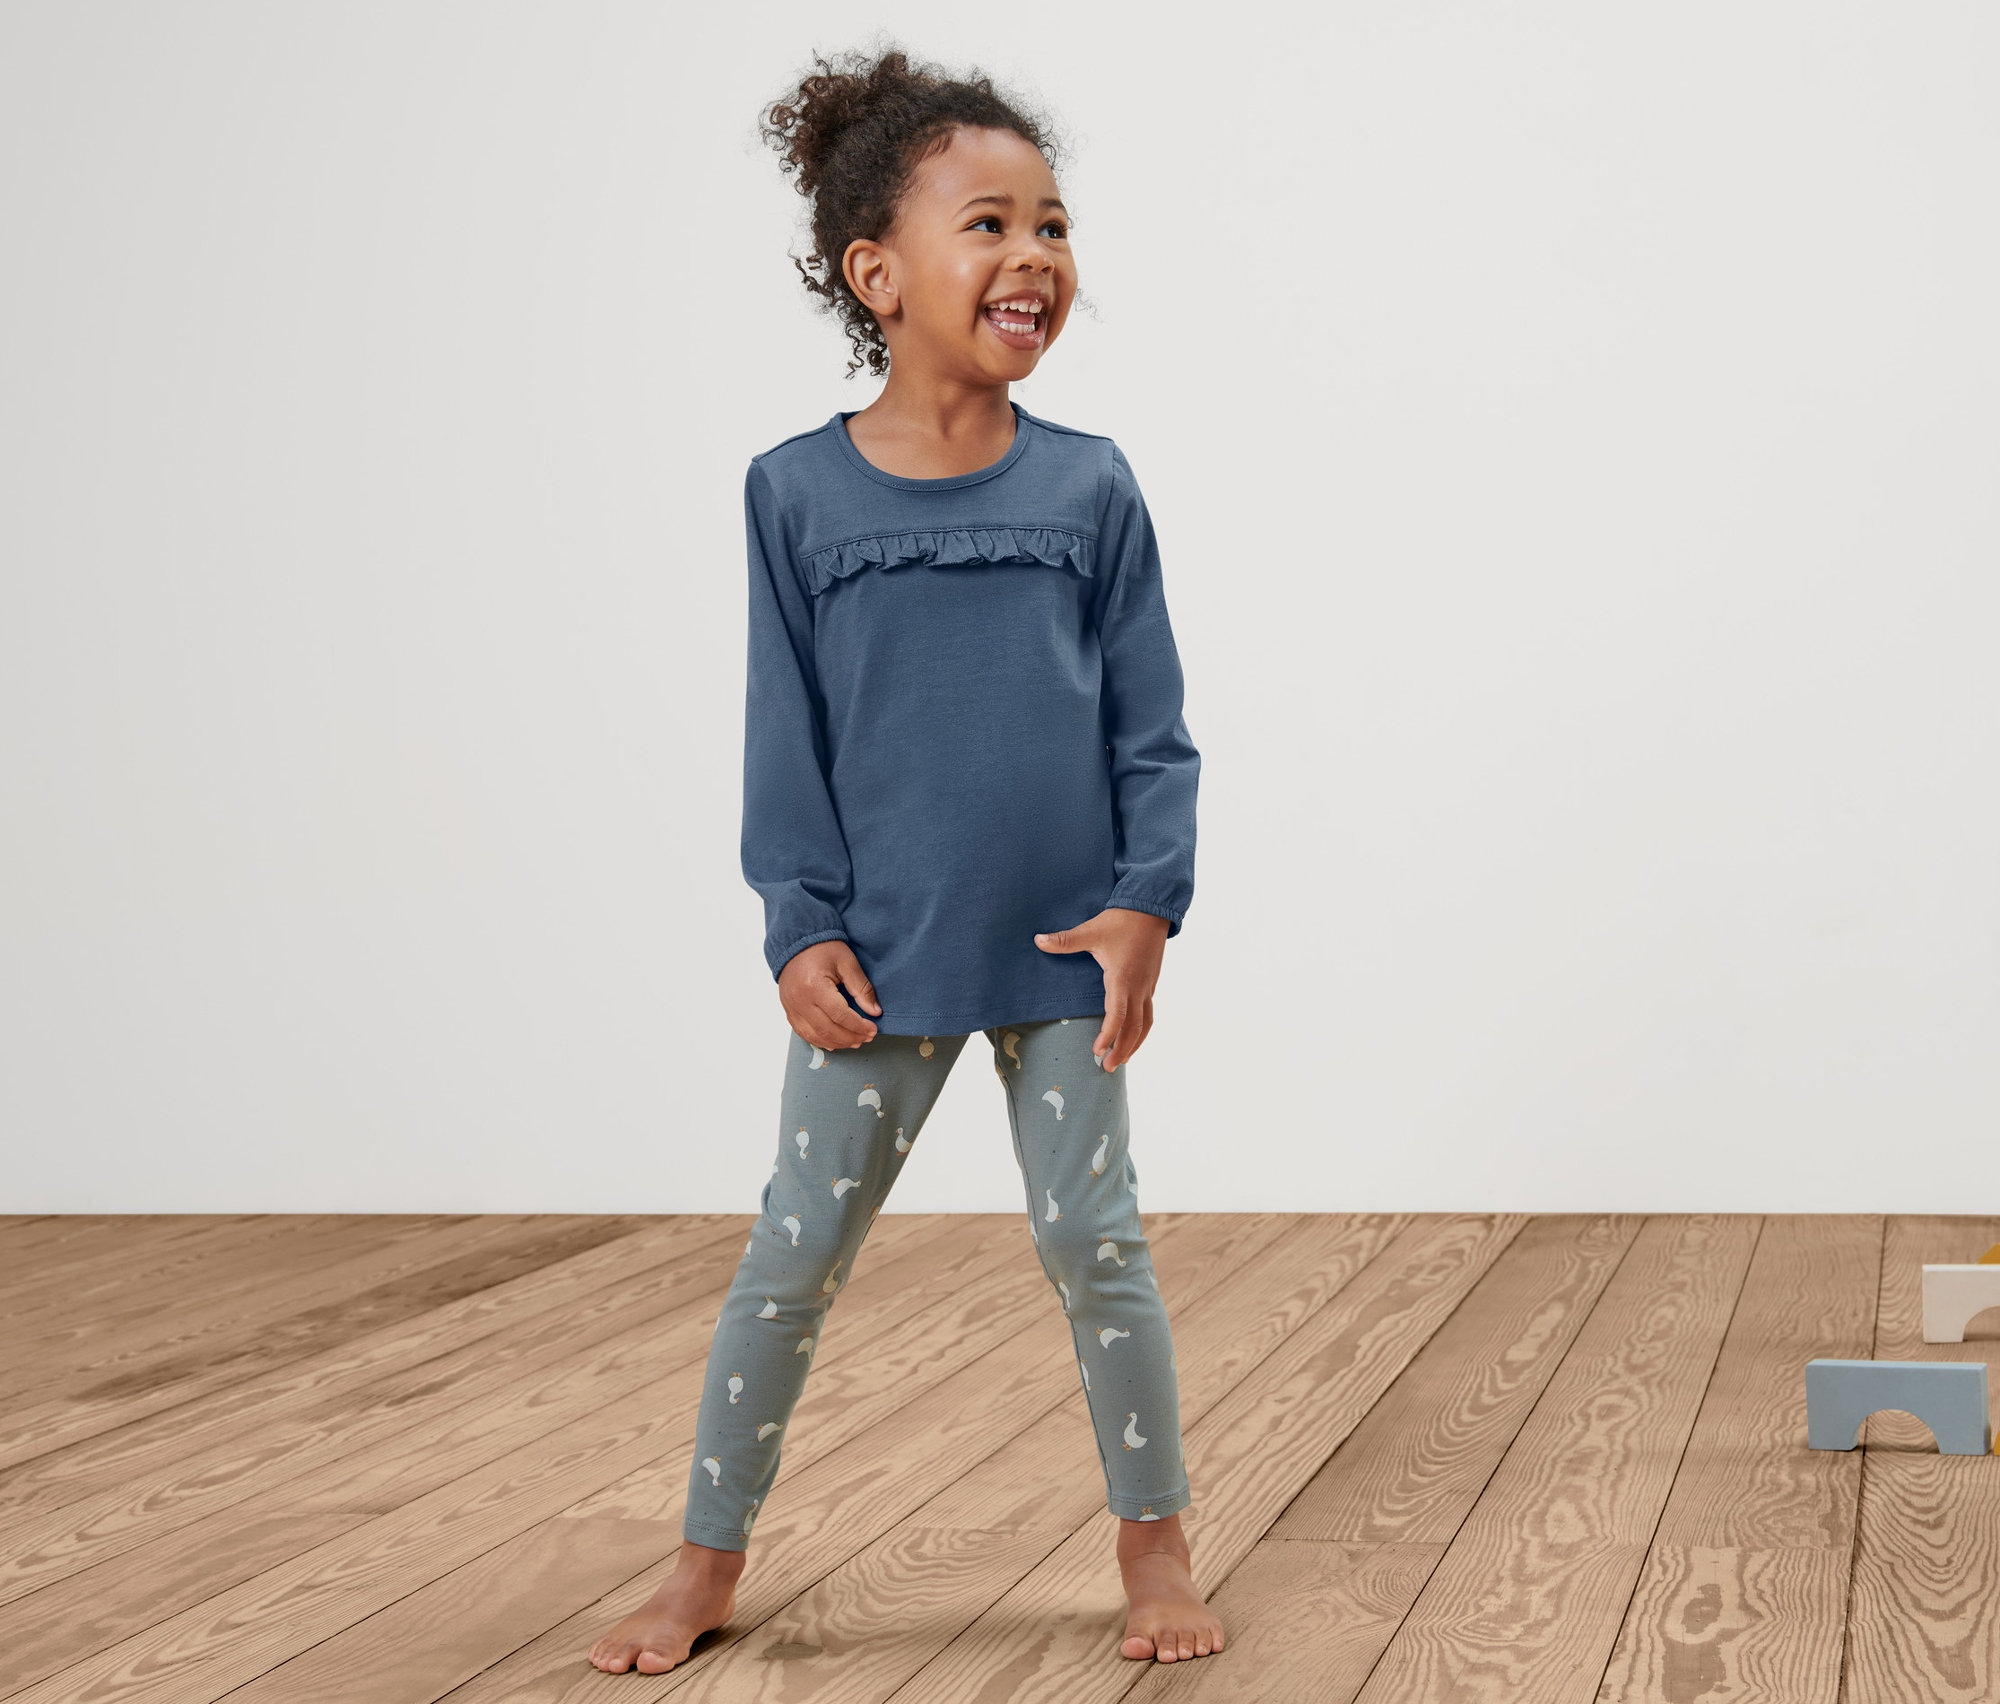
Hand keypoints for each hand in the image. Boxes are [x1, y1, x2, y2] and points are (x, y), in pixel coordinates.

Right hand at [778, 940, 880, 1049]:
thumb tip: (874, 1011)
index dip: (859, 1026)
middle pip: (828, 1030)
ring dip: (837, 1043)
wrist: (796, 942)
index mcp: (814, 986)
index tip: (873, 1029)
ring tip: (854, 1041)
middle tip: (867, 1037)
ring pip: (815, 1036)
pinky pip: (803, 1033)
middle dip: (850, 1037)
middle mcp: (800, 1001)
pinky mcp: (789, 1010)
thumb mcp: (847, 962)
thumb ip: (861, 988)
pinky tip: (834, 1042)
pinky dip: (820, 1041)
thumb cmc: (822, 949)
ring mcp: (792, 1007)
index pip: (840, 1015)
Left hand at [1032, 907, 1170, 1071]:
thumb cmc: (1122, 920)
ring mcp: (1147, 986)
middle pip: (1134, 1028)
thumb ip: (1065, 940)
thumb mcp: (1091, 931)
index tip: (1097, 1052)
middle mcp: (1138, 987)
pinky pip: (1149, 1013)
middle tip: (1108, 1067)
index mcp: (1122, 978)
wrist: (1152, 907)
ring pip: (1145, 1023)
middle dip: (1122, 1050)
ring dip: (1134, 1044)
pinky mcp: (1151, 982)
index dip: (1108, 1036)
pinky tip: (1133, 1035)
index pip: (1117, 1015)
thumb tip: (1038, 940)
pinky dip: (1141, 1029)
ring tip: (1122, 1059)